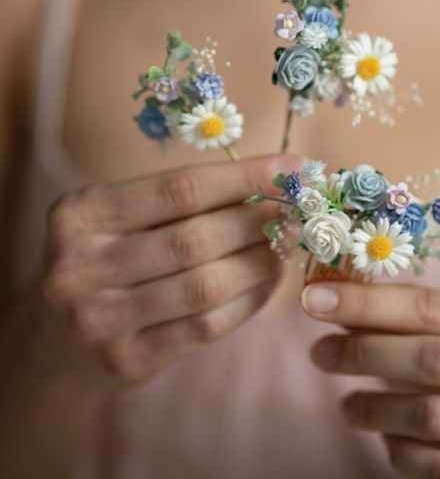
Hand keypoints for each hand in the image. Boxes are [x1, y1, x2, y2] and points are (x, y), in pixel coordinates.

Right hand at [27, 155, 298, 389]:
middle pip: (197, 238)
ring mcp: (99, 319)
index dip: (245, 177)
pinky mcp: (124, 360)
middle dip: (259, 223)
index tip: (292, 168)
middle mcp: (81, 265)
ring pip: (207, 286)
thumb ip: (180, 202)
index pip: (181, 188)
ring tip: (285, 248)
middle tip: (297, 214)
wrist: (54, 335)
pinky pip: (206, 327)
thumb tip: (268, 185)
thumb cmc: (105, 259)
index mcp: (83, 214)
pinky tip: (267, 284)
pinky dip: (249, 302)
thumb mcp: (119, 217)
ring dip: (260, 264)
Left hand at [301, 282, 439, 477]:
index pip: (433, 305)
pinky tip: (386, 438)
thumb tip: (325, 299)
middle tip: (319, 353)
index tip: (314, 300)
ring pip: (432, 415)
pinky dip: (400, 451)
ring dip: (374, 408)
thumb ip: (393, 318)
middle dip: (364, 352)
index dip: (367, 302)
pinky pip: (439, 467)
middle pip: (434, 357)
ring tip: (346, 405)